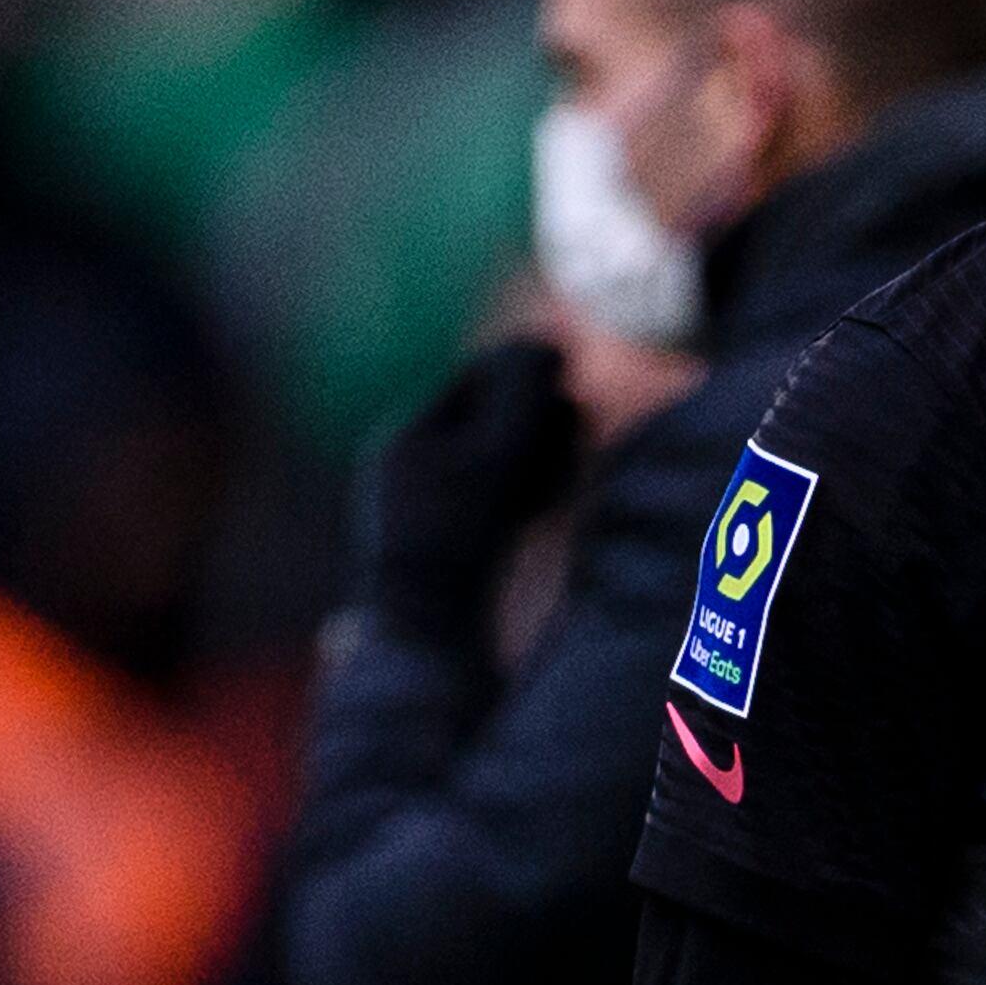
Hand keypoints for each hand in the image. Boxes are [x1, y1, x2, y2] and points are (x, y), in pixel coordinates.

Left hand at [358, 335, 581, 637]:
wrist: (435, 644)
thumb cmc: (460, 542)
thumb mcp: (496, 456)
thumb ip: (522, 394)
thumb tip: (547, 340)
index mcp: (408, 441)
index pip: (476, 381)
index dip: (525, 370)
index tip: (569, 364)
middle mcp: (416, 474)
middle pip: (491, 421)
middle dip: (538, 415)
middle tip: (578, 411)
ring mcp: (439, 517)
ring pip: (503, 464)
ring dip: (542, 454)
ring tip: (567, 461)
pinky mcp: (465, 557)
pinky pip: (505, 505)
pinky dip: (534, 494)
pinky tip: (554, 501)